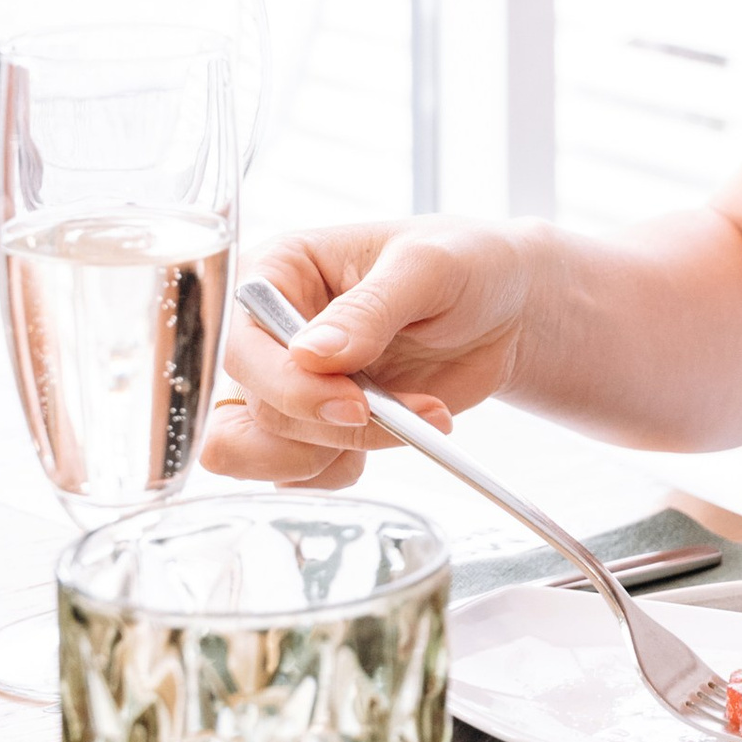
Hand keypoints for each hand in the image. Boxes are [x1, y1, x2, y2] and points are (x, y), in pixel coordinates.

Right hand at [204, 221, 534, 487]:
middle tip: (386, 414)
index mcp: (274, 274)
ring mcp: (287, 385)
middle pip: (248, 408)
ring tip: (404, 421)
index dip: (286, 385)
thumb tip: (311, 355)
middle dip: (320, 427)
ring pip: (259, 453)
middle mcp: (267, 333)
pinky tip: (395, 435)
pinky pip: (295, 477)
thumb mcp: (426, 268)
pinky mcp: (312, 428)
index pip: (239, 345)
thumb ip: (369, 309)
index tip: (353, 402)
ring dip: (332, 454)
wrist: (502, 310)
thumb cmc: (463, 264)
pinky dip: (342, 472)